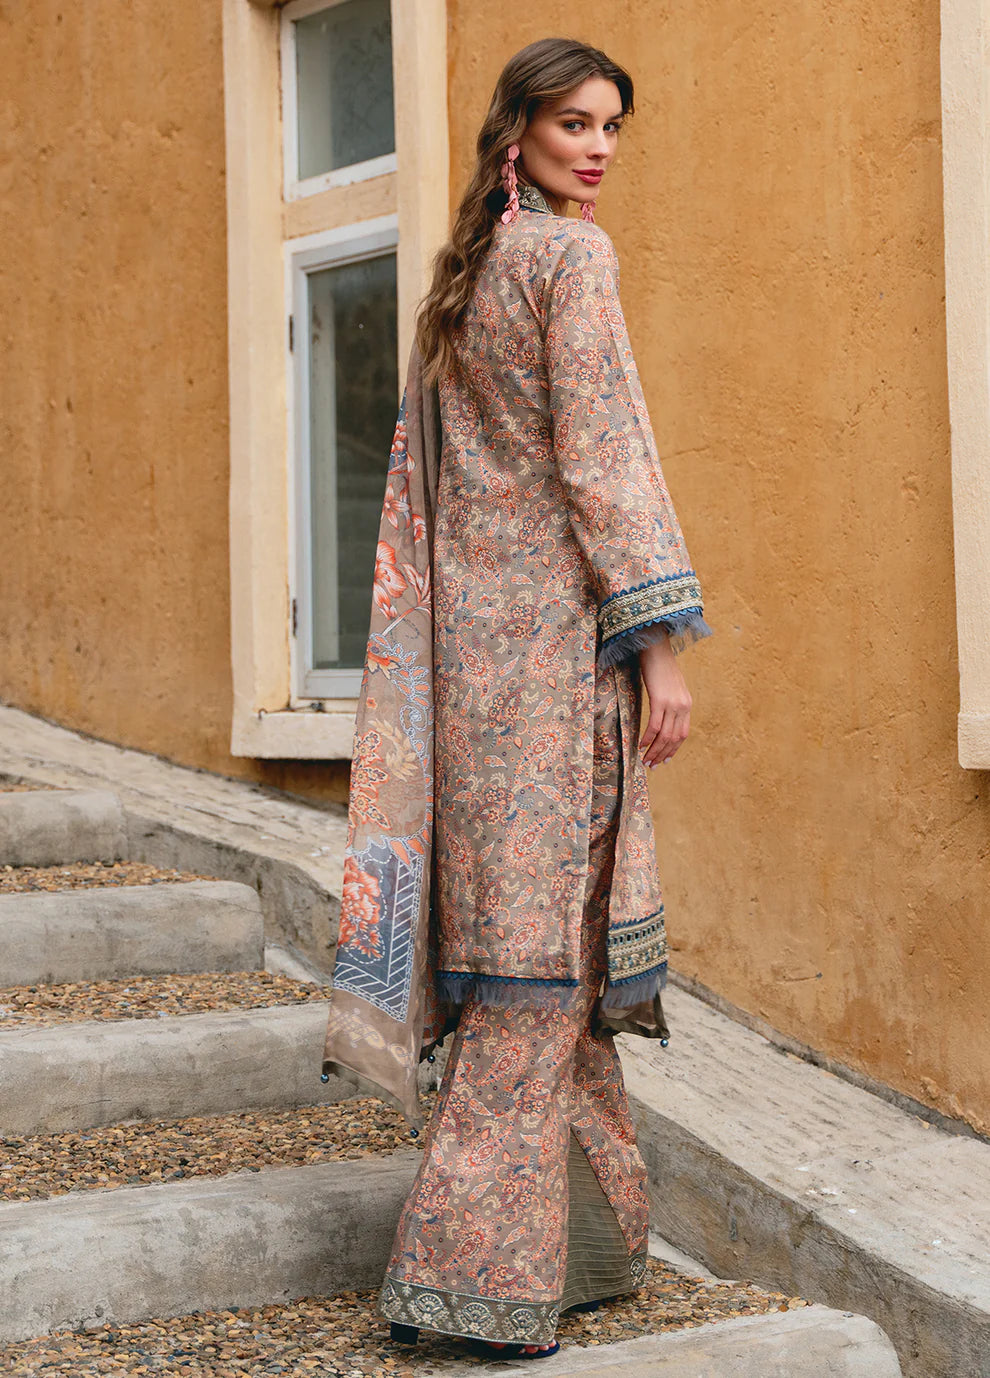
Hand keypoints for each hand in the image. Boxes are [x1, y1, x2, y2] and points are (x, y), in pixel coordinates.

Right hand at [638, 632, 691, 766]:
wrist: (656, 647)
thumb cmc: (660, 666)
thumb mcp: (671, 686)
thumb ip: (671, 702)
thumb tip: (664, 716)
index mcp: (687, 704)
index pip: (683, 734)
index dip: (673, 749)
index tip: (664, 759)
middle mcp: (683, 706)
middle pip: (674, 738)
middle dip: (662, 754)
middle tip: (651, 765)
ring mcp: (672, 703)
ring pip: (665, 735)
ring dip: (654, 750)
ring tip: (645, 760)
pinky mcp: (659, 699)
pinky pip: (655, 725)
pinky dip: (648, 738)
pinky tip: (641, 744)